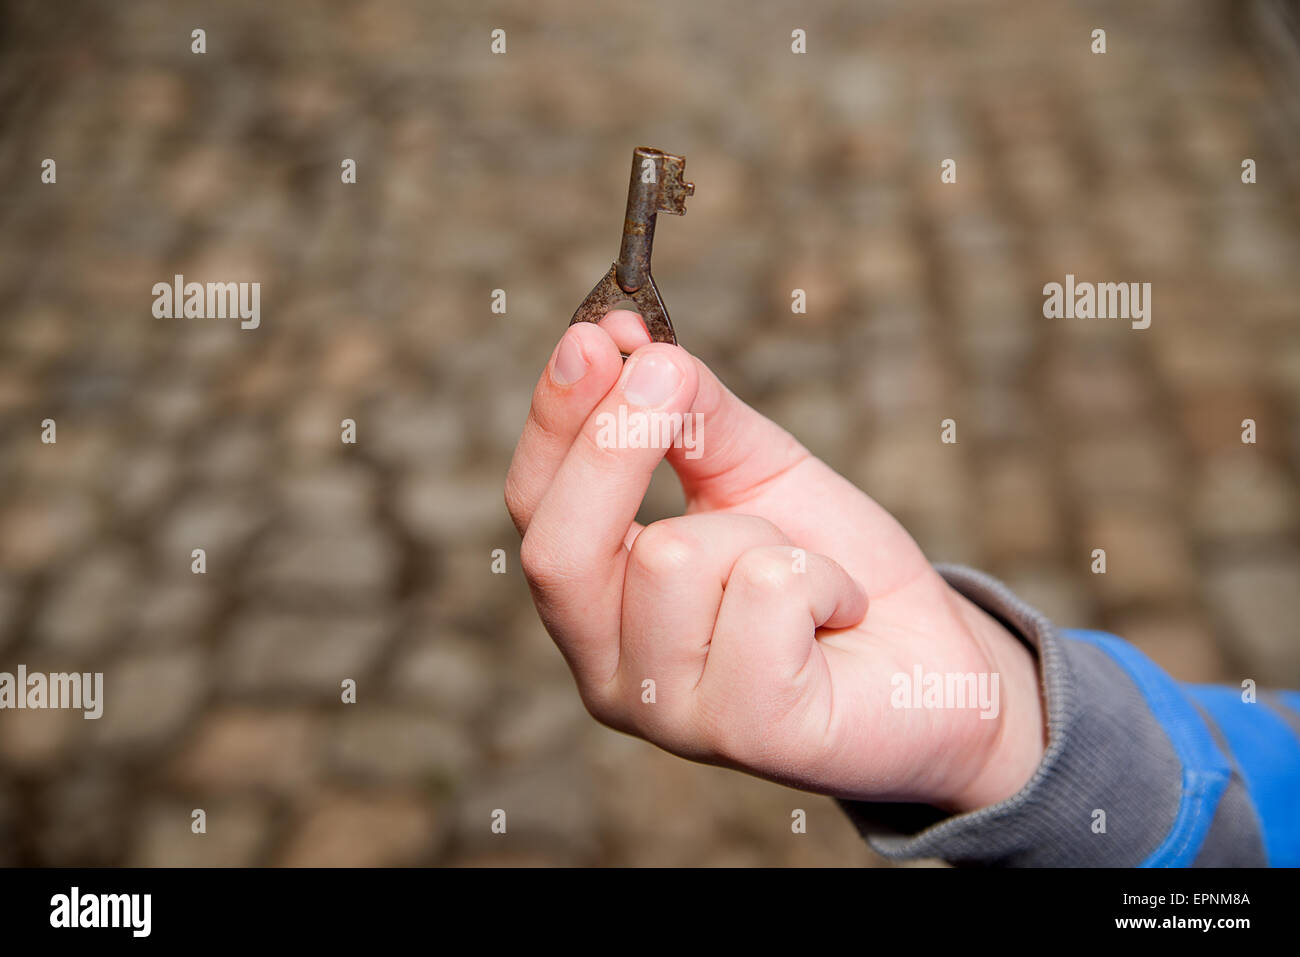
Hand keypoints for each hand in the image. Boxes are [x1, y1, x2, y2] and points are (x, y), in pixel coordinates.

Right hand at [505, 313, 1044, 811]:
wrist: (931, 656)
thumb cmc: (831, 565)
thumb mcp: (754, 471)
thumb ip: (689, 417)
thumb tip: (630, 344)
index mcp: (599, 604)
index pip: (534, 508)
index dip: (555, 419)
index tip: (591, 338)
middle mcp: (610, 670)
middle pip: (558, 549)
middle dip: (616, 443)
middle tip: (670, 375)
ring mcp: (671, 713)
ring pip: (677, 557)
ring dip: (762, 532)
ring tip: (804, 568)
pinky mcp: (748, 732)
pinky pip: (767, 591)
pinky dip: (822, 574)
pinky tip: (837, 610)